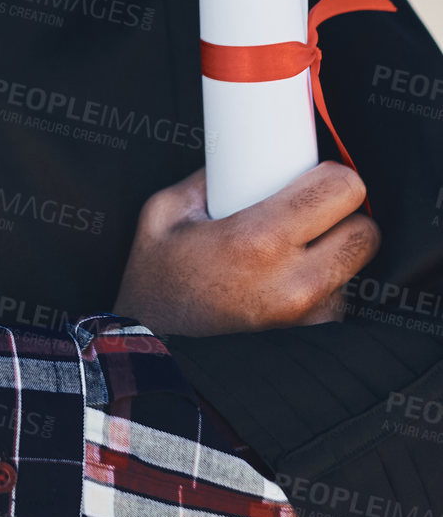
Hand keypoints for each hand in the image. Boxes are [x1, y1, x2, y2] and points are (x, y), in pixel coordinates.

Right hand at [113, 162, 380, 336]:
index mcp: (257, 240)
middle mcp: (293, 283)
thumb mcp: (164, 214)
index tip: (316, 177)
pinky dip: (323, 291)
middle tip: (310, 215)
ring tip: (289, 258)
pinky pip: (338, 303)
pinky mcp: (312, 343)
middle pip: (365, 232)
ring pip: (356, 270)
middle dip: (342, 218)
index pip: (342, 190)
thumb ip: (207, 180)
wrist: (150, 354)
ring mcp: (308, 319)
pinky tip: (285, 288)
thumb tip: (242, 161)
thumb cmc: (154, 288)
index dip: (333, 177)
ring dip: (333, 258)